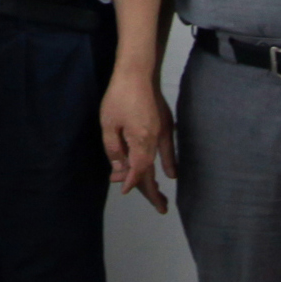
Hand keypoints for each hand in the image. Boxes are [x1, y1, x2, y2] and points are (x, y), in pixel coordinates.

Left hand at [100, 70, 172, 214]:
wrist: (137, 72)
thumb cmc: (119, 96)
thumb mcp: (108, 124)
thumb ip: (113, 149)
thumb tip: (119, 168)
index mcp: (140, 141)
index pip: (138, 170)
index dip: (133, 183)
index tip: (126, 191)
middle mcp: (154, 139)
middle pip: (151, 170)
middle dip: (152, 191)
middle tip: (160, 209)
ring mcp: (162, 132)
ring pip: (157, 161)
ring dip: (157, 179)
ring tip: (161, 199)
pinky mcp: (164, 124)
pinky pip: (166, 149)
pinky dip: (169, 162)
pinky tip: (172, 174)